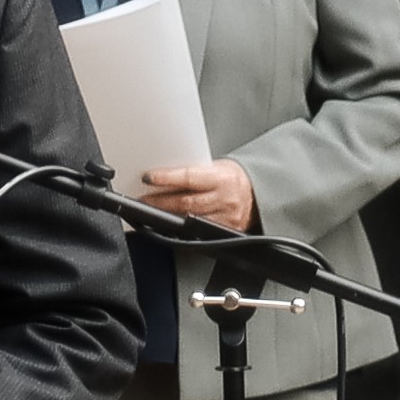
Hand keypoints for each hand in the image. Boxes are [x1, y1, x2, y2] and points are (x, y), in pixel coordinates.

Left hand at [137, 160, 256, 232]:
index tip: (148, 177)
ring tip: (149, 212)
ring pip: (189, 219)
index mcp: (222, 177)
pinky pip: (198, 232)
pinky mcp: (225, 232)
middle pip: (185, 202)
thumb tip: (166, 174)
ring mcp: (225, 217)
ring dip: (166, 217)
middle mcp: (224, 198)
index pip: (189, 177)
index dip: (167, 178)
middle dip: (159, 201)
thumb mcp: (217, 167)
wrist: (258, 195)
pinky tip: (167, 225)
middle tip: (141, 199)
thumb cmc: (233, 178)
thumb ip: (195, 172)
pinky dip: (180, 229)